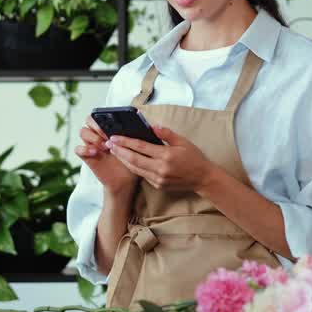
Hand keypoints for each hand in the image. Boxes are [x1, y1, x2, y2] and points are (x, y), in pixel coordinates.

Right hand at [75, 116, 137, 194]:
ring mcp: (92, 144)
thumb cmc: (132, 162)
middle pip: (89, 120)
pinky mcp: (87, 156)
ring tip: (104, 145)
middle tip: (107, 134)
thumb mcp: (136, 147)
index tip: (115, 125)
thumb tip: (144, 126)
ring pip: (83, 132)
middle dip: (97, 125)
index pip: (102, 114)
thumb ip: (135, 136)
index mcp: (110, 129)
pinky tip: (95, 152)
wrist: (125, 181)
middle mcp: (99, 135)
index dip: (105, 116)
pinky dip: (84, 148)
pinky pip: (78, 149)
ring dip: (93, 136)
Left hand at [107, 125, 221, 192]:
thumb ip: (166, 134)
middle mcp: (160, 169)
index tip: (115, 137)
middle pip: (133, 159)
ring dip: (123, 160)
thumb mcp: (183, 141)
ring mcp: (158, 179)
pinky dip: (133, 167)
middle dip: (119, 151)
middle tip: (109, 144)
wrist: (202, 178)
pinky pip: (142, 175)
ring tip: (114, 151)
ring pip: (135, 169)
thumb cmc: (194, 158)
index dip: (126, 142)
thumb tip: (152, 126)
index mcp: (166, 156)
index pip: (141, 147)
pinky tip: (127, 160)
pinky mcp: (158, 185)